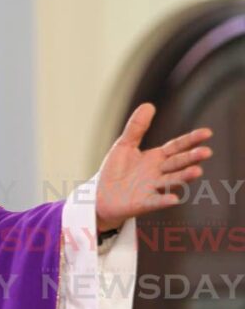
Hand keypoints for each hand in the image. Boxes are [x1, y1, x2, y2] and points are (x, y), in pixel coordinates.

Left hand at [95, 103, 212, 231]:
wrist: (102, 195)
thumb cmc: (116, 170)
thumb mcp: (125, 145)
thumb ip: (136, 128)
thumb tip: (148, 105)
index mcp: (157, 158)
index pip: (177, 147)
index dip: (191, 140)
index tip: (207, 133)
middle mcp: (160, 173)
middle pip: (178, 163)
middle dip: (192, 158)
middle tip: (206, 152)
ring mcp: (153, 188)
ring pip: (172, 181)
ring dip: (184, 177)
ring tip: (197, 171)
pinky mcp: (144, 203)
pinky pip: (156, 201)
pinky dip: (164, 200)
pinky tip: (174, 199)